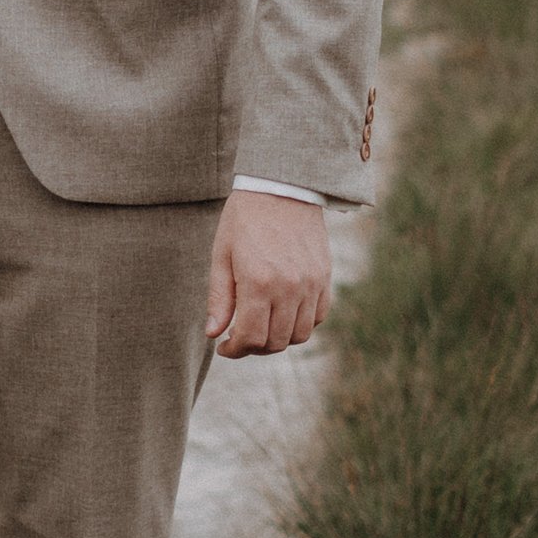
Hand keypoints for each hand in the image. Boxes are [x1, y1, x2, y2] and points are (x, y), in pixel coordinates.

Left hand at [205, 187, 330, 357]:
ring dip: (278, 338)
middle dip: (254, 347)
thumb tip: (213, 334)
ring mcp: (310, 284)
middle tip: (240, 338)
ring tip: (261, 326)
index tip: (224, 346)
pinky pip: (317, 316)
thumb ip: (219, 298)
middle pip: (275, 342)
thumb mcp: (222, 255)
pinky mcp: (324, 278)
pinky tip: (283, 313)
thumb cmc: (244, 219)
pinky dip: (301, 323)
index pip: (251, 338)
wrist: (282, 188)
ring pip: (299, 334)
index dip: (235, 350)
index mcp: (258, 282)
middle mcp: (288, 287)